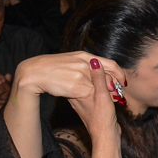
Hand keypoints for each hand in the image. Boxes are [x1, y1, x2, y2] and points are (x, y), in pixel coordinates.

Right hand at [11, 52, 125, 100]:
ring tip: (109, 100)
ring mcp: (81, 74)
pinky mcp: (77, 86)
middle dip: (116, 86)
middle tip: (118, 93)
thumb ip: (84, 63)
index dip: (119, 74)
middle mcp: (85, 63)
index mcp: (84, 55)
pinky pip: (91, 94)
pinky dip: (95, 99)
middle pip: (110, 76)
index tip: (123, 82)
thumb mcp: (70, 60)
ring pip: (102, 87)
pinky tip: (95, 102)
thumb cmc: (51, 68)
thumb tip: (97, 67)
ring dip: (107, 94)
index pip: (110, 64)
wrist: (35, 73)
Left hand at [68, 58, 119, 139]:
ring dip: (106, 84)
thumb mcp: (101, 95)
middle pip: (90, 76)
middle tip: (114, 87)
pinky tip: (110, 95)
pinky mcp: (89, 103)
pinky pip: (96, 91)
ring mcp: (82, 98)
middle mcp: (77, 92)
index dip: (102, 71)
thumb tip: (95, 62)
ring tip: (113, 92)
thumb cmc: (102, 118)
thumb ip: (98, 78)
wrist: (104, 136)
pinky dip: (105, 90)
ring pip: (94, 83)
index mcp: (77, 89)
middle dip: (105, 78)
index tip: (112, 79)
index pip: (86, 70)